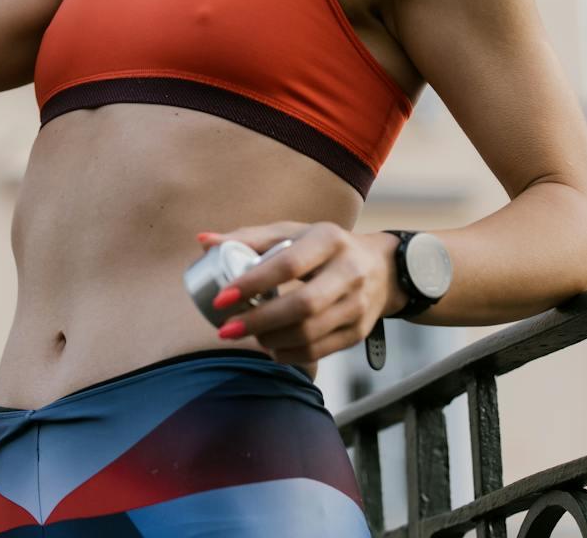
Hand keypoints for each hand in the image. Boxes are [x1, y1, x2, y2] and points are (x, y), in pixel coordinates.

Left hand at [194, 222, 399, 365]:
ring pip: (310, 332)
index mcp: (329, 239)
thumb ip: (250, 238)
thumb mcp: (294, 232)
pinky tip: (271, 347)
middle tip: (226, 329)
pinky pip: (319, 351)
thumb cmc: (325, 247)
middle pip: (302, 304)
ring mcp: (358, 304)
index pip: (288, 264)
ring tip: (248, 335)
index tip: (222, 297)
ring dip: (271, 339)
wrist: (383, 268)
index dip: (253, 283)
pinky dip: (289, 354)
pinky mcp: (358, 331)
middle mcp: (349, 271)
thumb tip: (203, 242)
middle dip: (258, 321)